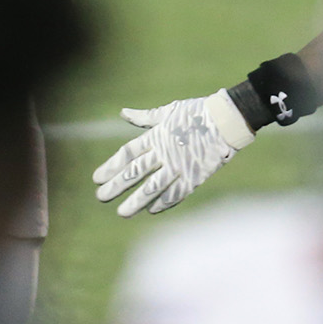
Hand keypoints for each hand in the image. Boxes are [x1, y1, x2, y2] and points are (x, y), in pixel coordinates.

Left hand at [93, 90, 254, 216]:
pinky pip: (176, 193)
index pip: (128, 154)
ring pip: (152, 187)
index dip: (111, 166)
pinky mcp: (194, 177)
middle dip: (117, 186)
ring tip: (122, 212)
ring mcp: (179, 166)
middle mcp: (164, 153)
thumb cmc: (196, 112)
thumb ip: (144, 118)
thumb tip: (123, 113)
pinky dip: (163, 202)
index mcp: (156, 136)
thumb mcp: (168, 111)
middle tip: (101, 198)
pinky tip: (152, 211)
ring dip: (136, 201)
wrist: (225, 120)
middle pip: (136, 172)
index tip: (97, 178)